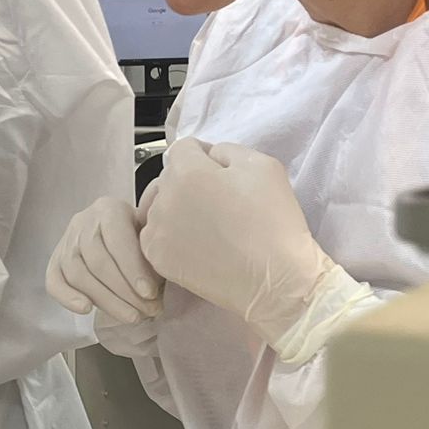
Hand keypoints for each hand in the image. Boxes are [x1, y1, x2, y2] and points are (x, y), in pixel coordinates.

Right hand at [46, 197, 162, 324]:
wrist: (117, 228)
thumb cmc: (140, 234)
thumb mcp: (150, 233)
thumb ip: (152, 251)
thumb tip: (158, 284)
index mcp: (109, 209)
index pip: (117, 240)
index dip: (133, 270)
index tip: (150, 294)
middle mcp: (83, 221)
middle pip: (97, 260)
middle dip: (123, 291)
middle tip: (146, 311)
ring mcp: (65, 241)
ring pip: (77, 274)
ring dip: (105, 300)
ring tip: (131, 317)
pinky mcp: (55, 260)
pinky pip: (53, 281)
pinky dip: (67, 298)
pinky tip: (86, 310)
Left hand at [140, 140, 335, 344]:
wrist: (274, 280)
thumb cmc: (273, 221)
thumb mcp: (263, 165)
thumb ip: (227, 150)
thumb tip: (209, 156)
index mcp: (187, 172)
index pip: (184, 148)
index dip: (205, 156)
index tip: (223, 173)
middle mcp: (163, 198)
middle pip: (169, 177)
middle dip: (189, 181)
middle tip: (217, 201)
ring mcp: (156, 230)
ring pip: (159, 205)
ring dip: (177, 207)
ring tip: (206, 224)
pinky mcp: (156, 258)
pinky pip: (154, 233)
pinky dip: (170, 234)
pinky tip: (194, 243)